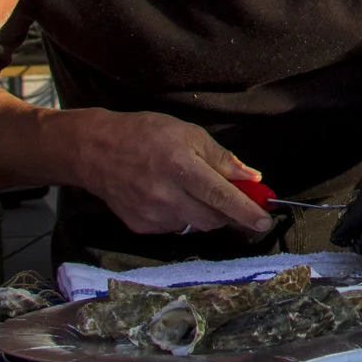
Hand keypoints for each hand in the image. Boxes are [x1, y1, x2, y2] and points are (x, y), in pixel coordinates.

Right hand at [58, 108, 270, 236]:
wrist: (96, 150)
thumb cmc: (145, 134)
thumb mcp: (188, 133)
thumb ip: (221, 159)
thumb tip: (251, 178)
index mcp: (179, 166)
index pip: (221, 196)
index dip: (246, 211)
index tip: (265, 221)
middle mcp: (164, 195)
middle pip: (212, 219)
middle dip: (228, 213)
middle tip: (229, 198)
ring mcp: (150, 214)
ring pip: (195, 226)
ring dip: (204, 214)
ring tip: (191, 189)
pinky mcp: (140, 226)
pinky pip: (174, 228)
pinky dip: (182, 216)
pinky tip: (171, 197)